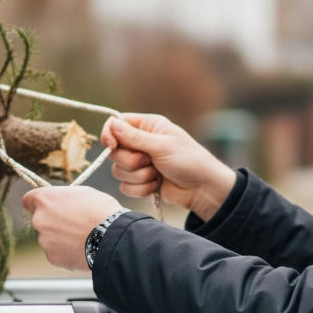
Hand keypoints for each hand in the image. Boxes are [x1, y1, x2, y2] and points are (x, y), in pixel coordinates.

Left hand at [22, 186, 123, 270]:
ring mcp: (44, 240)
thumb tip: (63, 203)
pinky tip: (81, 248)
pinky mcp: (52, 257)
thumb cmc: (101, 211)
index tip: (45, 207)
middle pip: (40, 220)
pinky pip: (56, 253)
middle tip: (72, 224)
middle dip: (53, 222)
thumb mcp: (83, 193)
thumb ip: (65, 198)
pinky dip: (65, 251)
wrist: (111, 238)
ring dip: (60, 238)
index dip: (37, 204)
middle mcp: (39, 220)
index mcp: (45, 200)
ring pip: (49, 238)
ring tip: (81, 237)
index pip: (28, 200)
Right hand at [102, 114, 235, 220]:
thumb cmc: (189, 161)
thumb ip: (135, 137)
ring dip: (139, 176)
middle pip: (114, 151)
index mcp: (147, 126)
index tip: (111, 146)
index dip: (109, 134)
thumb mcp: (162, 146)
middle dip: (130, 161)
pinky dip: (141, 189)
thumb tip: (112, 125)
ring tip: (157, 175)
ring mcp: (140, 163)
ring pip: (118, 171)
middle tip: (149, 162)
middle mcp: (141, 143)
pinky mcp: (141, 181)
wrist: (203, 189)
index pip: (116, 123)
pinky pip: (126, 187)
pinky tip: (156, 186)